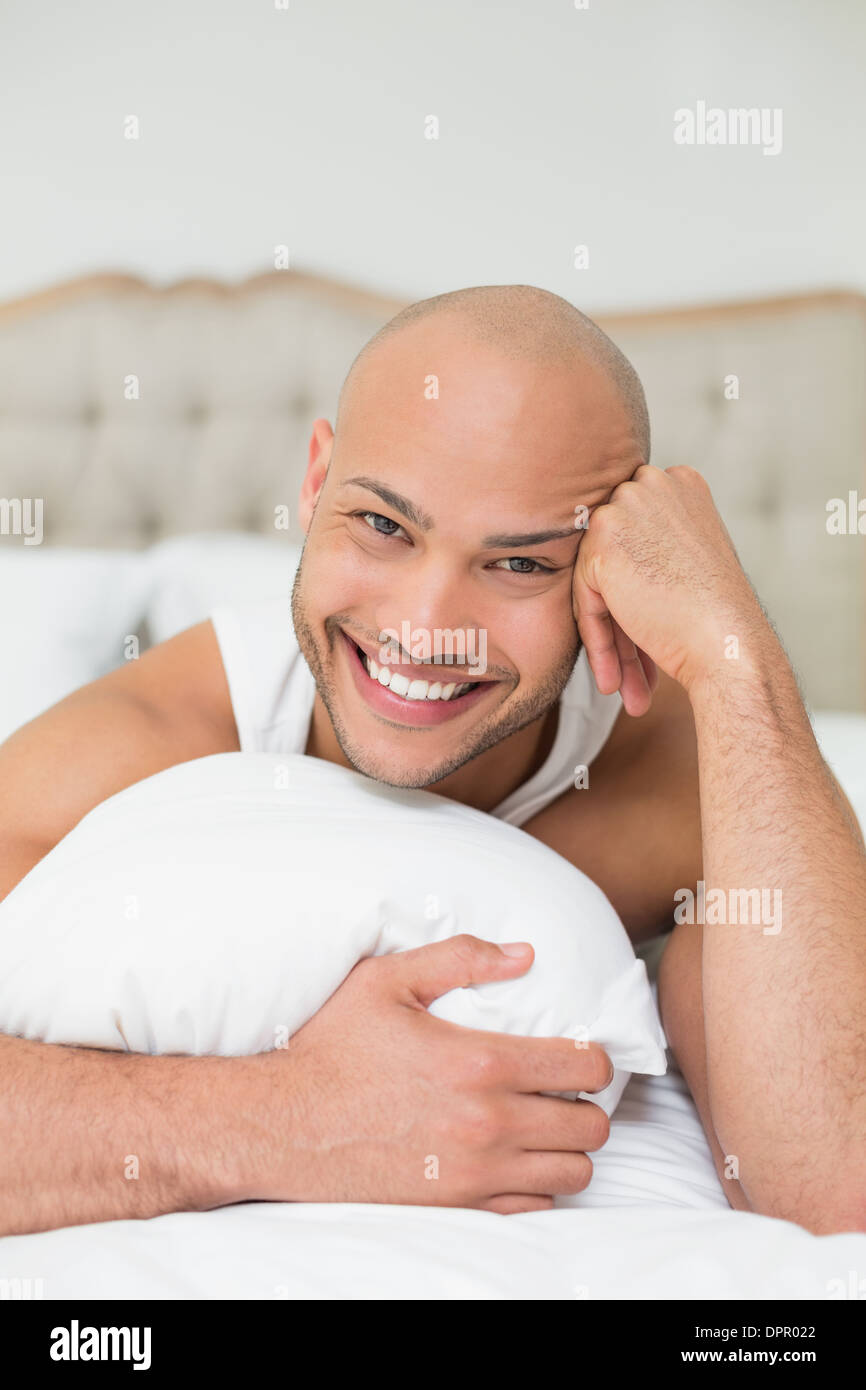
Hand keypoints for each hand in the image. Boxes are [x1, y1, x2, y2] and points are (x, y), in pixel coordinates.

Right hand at [253, 935, 612, 1212]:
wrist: (283, 1125)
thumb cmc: (332, 1048)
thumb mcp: (386, 981)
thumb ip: (459, 958)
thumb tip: (523, 954)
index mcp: (479, 1061)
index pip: (584, 1067)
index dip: (594, 1058)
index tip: (577, 1053)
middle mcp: (488, 1122)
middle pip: (592, 1126)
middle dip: (585, 1104)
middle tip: (560, 1091)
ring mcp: (475, 1172)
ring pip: (573, 1173)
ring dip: (568, 1148)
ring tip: (543, 1126)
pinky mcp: (457, 1205)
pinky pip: (535, 1207)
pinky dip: (538, 1186)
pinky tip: (514, 1160)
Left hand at [573, 465, 765, 710]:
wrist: (728, 643)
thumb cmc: (717, 615)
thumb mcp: (688, 559)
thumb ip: (652, 545)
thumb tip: (610, 563)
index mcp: (679, 483)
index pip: (633, 536)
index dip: (635, 589)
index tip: (642, 633)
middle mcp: (653, 484)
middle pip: (611, 556)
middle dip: (618, 617)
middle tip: (630, 671)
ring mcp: (628, 507)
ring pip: (594, 579)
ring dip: (608, 637)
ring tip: (622, 685)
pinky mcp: (604, 540)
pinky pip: (585, 599)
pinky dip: (598, 641)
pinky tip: (613, 679)